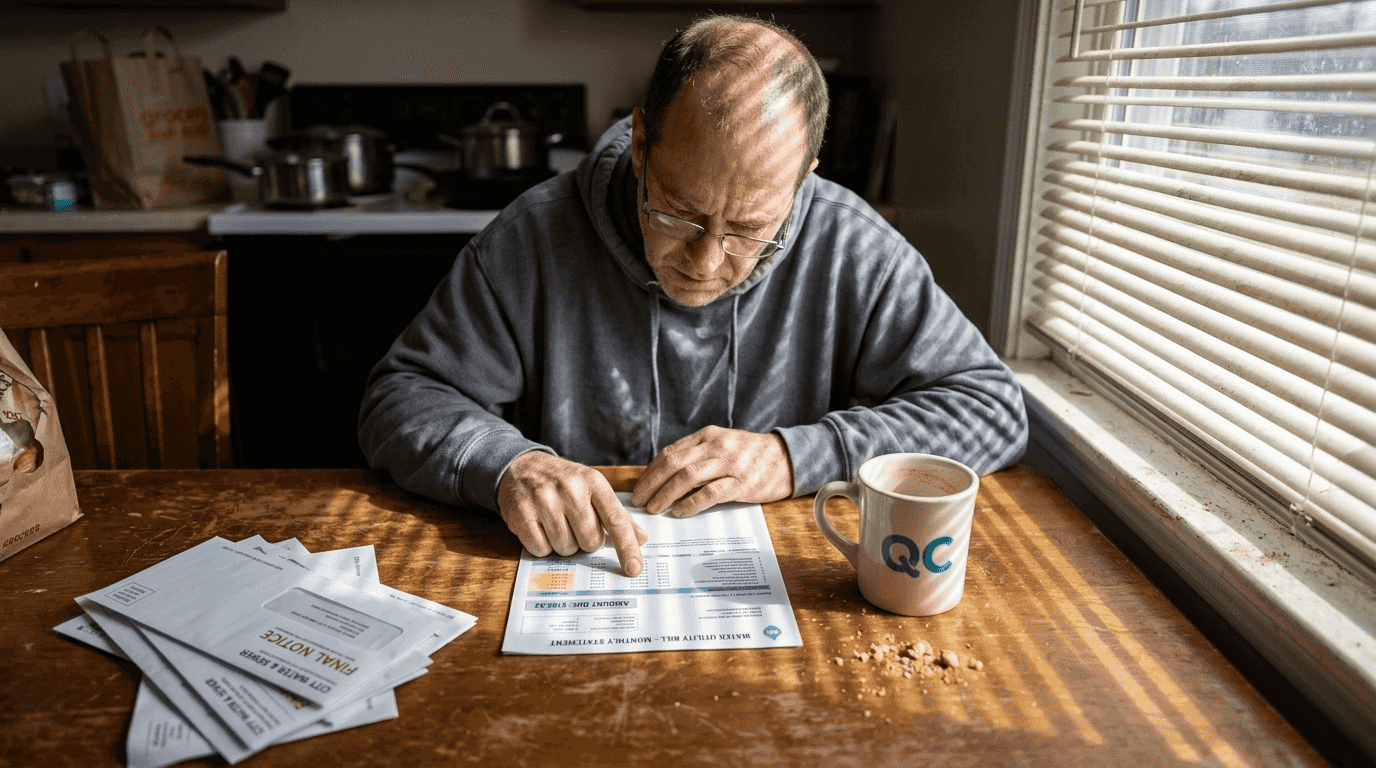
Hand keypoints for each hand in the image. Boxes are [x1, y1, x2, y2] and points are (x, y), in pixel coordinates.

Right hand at [497, 451, 647, 576]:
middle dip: (585, 541)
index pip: (615, 520)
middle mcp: (570, 488)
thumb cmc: (563, 482)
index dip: (626, 547)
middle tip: (574, 525)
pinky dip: (542, 547)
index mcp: (593, 481)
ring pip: (566, 548)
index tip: (634, 568)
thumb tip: (641, 538)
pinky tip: (540, 528)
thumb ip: (616, 514)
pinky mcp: (521, 513)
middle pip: (590, 541)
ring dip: (563, 544)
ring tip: (555, 523)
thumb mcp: (592, 489)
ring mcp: (544, 500)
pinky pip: (541, 549)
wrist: (522, 467)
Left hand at [630, 426, 792, 517]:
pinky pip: (710, 493)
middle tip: (639, 500)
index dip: (651, 471)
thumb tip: (665, 476)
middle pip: (674, 463)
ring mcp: (729, 464)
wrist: (787, 459)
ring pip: (688, 477)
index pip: (670, 452)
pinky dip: (691, 503)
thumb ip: (697, 455)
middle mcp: (716, 446)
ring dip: (666, 494)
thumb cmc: (750, 456)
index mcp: (707, 436)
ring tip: (654, 508)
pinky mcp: (741, 482)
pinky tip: (679, 512)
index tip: (640, 487)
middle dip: (652, 483)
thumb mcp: (722, 445)